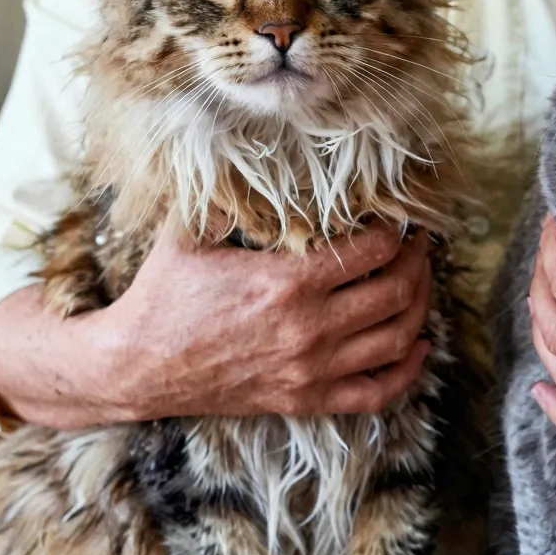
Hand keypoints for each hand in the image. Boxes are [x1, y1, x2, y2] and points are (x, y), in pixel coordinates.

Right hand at [0, 224, 431, 428]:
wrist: (135, 366)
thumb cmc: (163, 296)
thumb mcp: (191, 234)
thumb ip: (229, 198)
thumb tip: (254, 154)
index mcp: (287, 283)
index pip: (374, 252)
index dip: (397, 231)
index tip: (399, 218)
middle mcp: (309, 329)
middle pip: (397, 293)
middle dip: (418, 263)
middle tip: (418, 245)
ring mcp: (311, 370)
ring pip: (397, 340)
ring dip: (420, 308)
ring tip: (419, 283)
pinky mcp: (305, 399)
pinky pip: (377, 393)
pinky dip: (408, 370)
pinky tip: (418, 346)